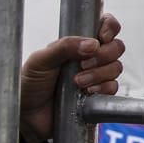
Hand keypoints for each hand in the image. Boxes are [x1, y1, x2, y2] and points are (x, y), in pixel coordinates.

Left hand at [19, 14, 124, 142]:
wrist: (27, 116)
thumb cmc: (29, 85)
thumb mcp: (40, 60)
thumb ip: (64, 46)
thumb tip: (92, 44)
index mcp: (77, 44)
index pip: (104, 26)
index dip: (109, 28)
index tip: (102, 37)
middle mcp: (89, 57)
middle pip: (116, 47)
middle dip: (103, 55)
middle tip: (82, 64)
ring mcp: (95, 76)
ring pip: (116, 67)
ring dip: (99, 74)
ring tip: (78, 82)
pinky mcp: (98, 94)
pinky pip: (113, 87)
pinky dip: (103, 88)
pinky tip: (87, 92)